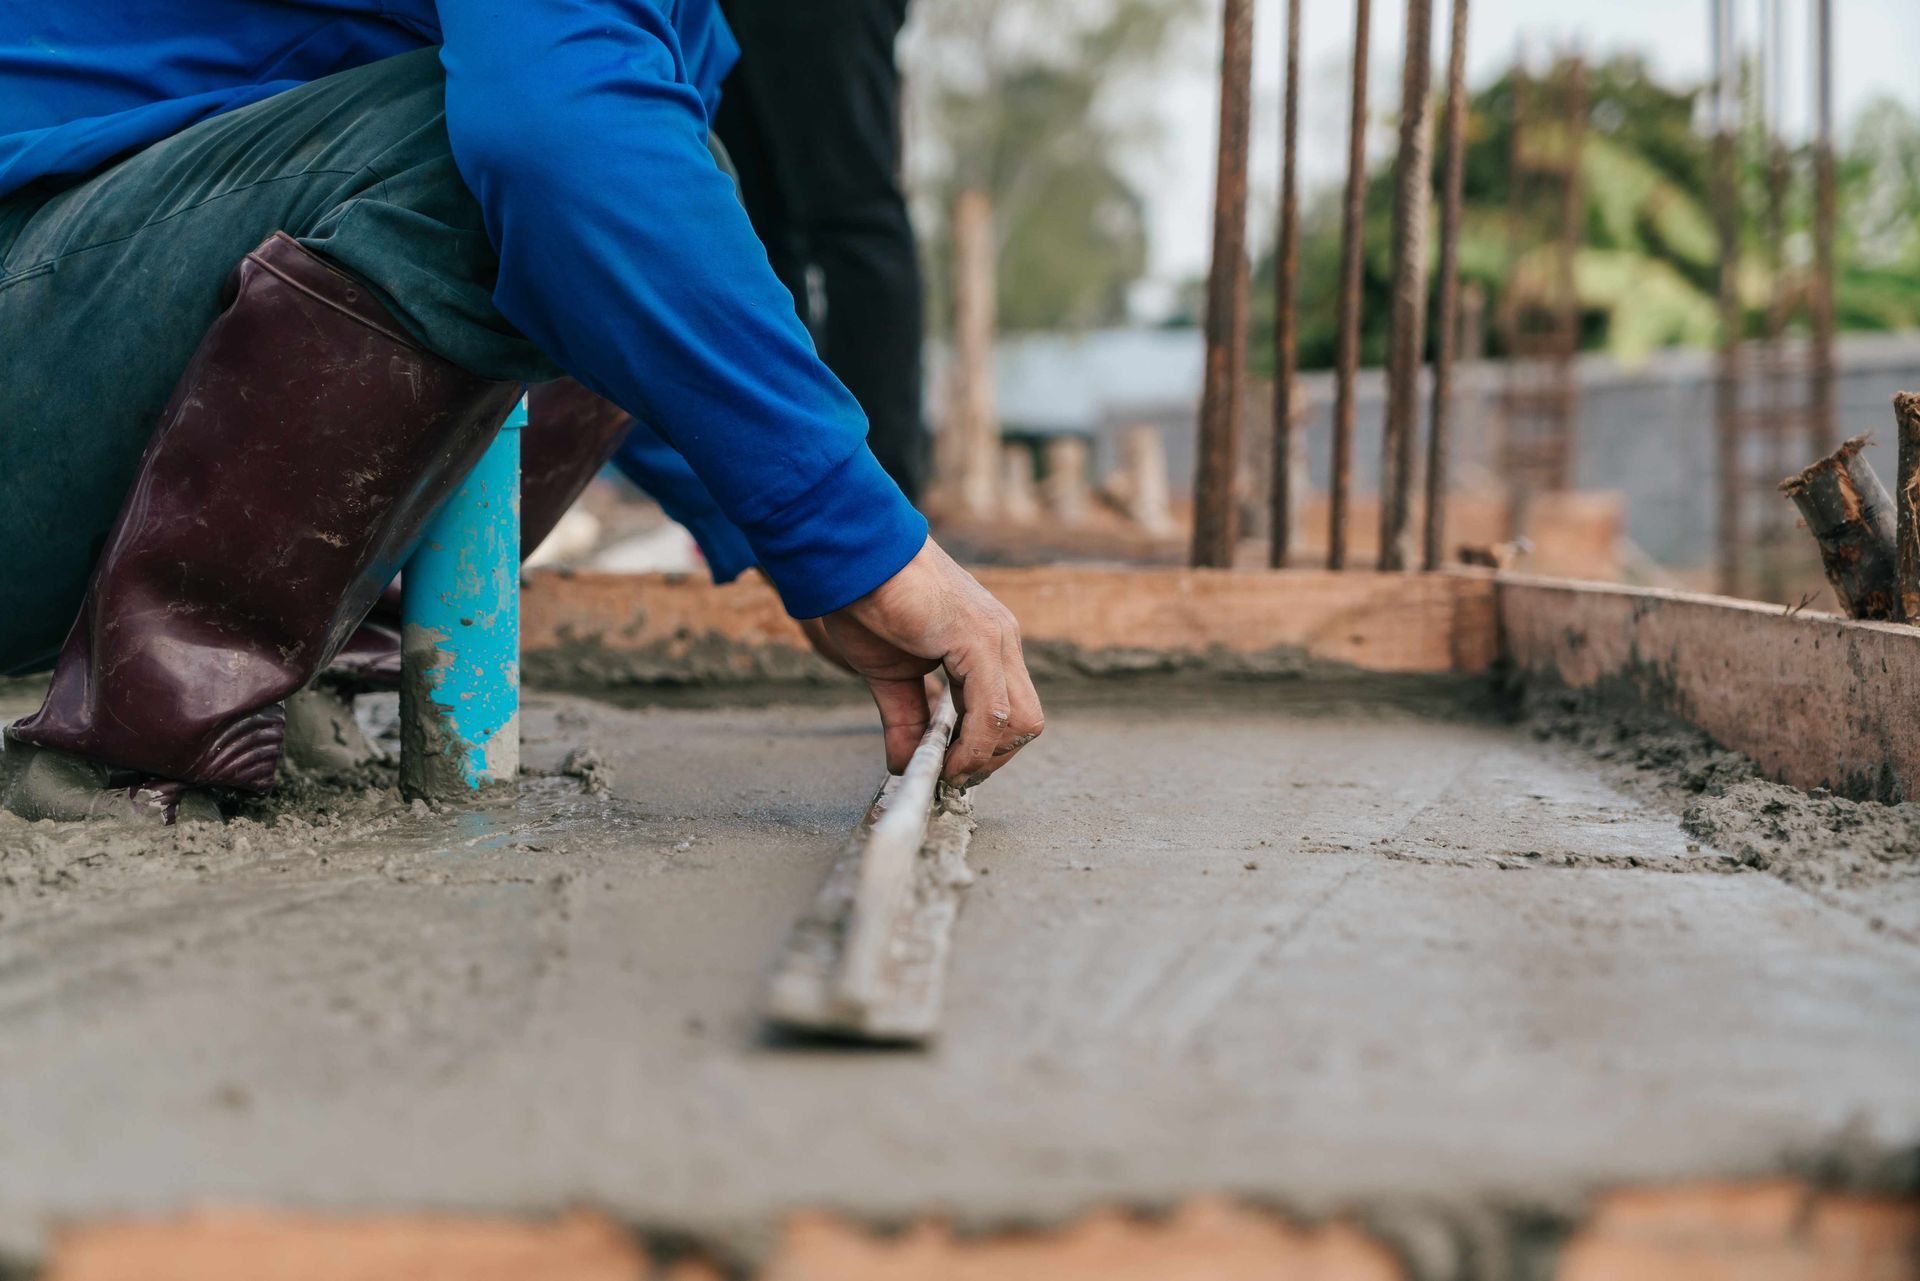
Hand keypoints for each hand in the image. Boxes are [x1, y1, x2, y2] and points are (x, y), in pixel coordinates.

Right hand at [819, 538, 1043, 785]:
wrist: (850, 558)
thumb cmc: (867, 604)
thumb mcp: (891, 676)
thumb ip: (907, 720)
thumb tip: (906, 765)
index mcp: (987, 643)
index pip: (1012, 712)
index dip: (984, 750)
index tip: (947, 768)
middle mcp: (1002, 639)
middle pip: (1027, 722)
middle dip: (990, 761)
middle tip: (949, 775)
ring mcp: (996, 637)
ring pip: (1021, 721)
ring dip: (984, 759)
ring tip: (943, 770)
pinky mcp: (978, 639)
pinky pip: (991, 712)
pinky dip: (972, 747)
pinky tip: (942, 759)